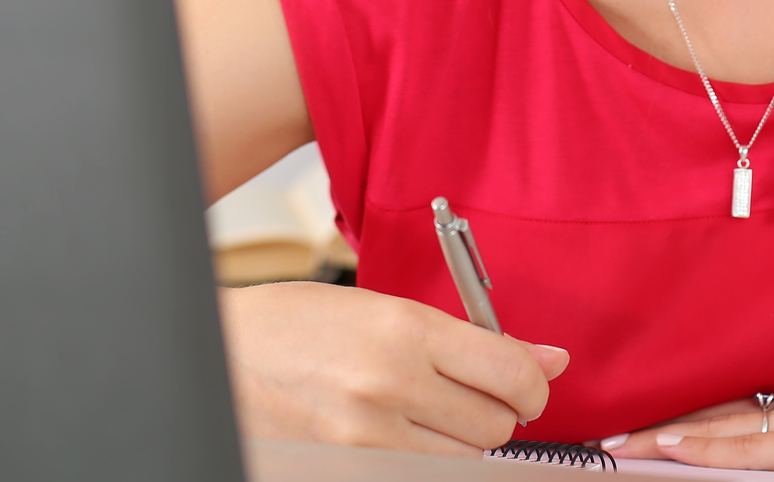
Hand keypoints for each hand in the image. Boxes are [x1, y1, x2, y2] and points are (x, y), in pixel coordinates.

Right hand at [221, 282, 569, 454]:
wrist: (224, 355)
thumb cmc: (300, 323)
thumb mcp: (387, 308)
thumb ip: (473, 338)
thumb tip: (550, 361)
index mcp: (405, 329)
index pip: (511, 373)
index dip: (531, 385)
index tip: (526, 384)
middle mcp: (390, 385)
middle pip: (496, 426)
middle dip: (494, 412)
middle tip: (463, 393)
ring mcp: (367, 437)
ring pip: (466, 459)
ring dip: (460, 440)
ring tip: (421, 411)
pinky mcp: (350, 468)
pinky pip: (426, 474)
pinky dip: (428, 460)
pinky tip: (402, 434)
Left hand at [601, 375, 773, 474]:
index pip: (734, 410)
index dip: (687, 421)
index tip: (647, 430)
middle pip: (716, 416)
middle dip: (662, 431)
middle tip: (610, 440)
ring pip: (720, 428)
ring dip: (667, 439)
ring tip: (620, 447)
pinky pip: (749, 448)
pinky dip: (705, 448)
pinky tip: (671, 449)